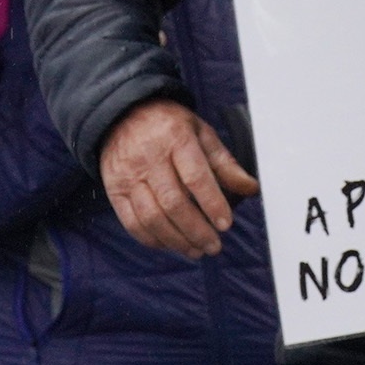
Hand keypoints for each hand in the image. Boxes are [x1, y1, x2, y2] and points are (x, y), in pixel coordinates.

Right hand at [99, 100, 258, 257]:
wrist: (122, 114)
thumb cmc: (168, 125)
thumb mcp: (200, 132)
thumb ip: (224, 162)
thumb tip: (250, 188)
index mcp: (175, 139)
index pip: (195, 177)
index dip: (212, 204)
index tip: (225, 224)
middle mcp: (149, 157)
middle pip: (173, 203)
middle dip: (196, 231)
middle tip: (213, 245)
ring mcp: (128, 176)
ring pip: (152, 217)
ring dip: (176, 240)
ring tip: (195, 250)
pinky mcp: (115, 190)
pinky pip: (132, 223)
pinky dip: (153, 239)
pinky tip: (170, 243)